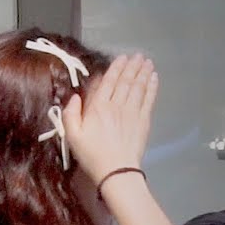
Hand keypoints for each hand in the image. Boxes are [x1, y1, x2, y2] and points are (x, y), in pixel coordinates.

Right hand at [62, 53, 158, 182]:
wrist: (116, 169)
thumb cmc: (91, 154)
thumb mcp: (71, 136)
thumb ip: (71, 114)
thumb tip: (75, 96)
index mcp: (97, 107)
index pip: (108, 82)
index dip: (116, 68)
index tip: (122, 58)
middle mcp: (116, 105)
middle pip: (125, 81)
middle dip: (132, 67)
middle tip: (138, 55)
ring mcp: (132, 112)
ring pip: (138, 87)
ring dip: (143, 72)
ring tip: (147, 62)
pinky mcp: (143, 120)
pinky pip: (148, 98)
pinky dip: (151, 86)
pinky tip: (153, 78)